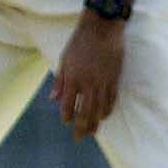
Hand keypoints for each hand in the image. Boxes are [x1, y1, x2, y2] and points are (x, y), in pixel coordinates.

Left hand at [52, 14, 125, 139]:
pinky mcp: (114, 79)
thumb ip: (59, 81)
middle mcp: (88, 83)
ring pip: (100, 109)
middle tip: (79, 138)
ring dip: (95, 123)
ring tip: (92, 133)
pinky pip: (112, 100)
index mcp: (72, 78)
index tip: (66, 122)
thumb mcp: (64, 59)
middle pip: (85, 112)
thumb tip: (53, 99)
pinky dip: (107, 110)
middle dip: (81, 127)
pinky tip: (104, 117)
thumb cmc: (79, 42)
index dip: (67, 116)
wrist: (102, 29)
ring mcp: (103, 82)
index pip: (68, 105)